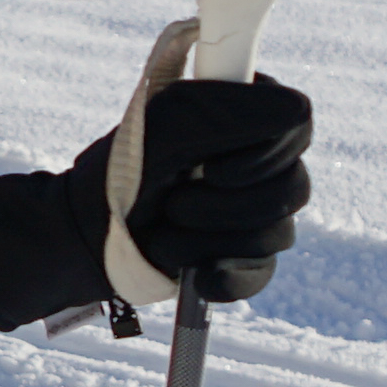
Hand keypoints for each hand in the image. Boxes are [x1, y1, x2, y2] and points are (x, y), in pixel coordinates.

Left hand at [112, 73, 314, 304]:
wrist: (89, 235)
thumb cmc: (124, 169)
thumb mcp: (163, 126)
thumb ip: (222, 111)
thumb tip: (294, 111)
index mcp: (248, 115)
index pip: (297, 123)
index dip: (264, 152)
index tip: (212, 168)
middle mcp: (264, 164)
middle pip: (294, 186)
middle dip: (225, 205)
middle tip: (173, 203)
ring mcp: (261, 214)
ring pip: (278, 234)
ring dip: (207, 239)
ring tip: (162, 233)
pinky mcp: (250, 260)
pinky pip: (260, 275)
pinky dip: (219, 276)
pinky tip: (190, 272)